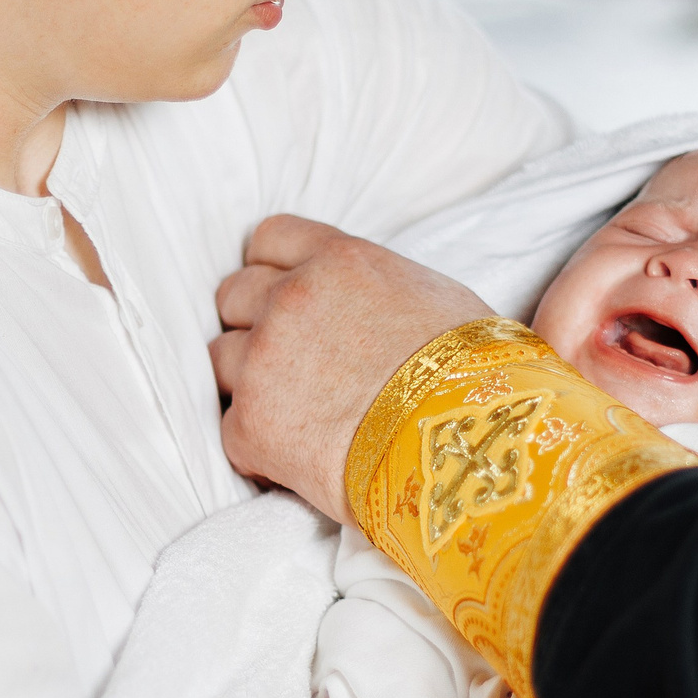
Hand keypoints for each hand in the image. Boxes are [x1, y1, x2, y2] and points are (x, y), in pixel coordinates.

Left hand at [212, 215, 489, 521]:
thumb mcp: (441, 298)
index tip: (291, 295)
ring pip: (222, 360)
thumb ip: (384, 284)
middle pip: (234, 296)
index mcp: (339, 261)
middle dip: (256, 325)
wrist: (468, 447)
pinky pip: (230, 430)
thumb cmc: (475, 378)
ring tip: (298, 413)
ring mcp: (263, 362)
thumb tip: (382, 300)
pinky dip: (259, 446)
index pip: (270, 239)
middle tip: (294, 361)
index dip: (276, 269)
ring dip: (251, 383)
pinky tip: (299, 459)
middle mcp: (291, 299)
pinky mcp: (251, 427)